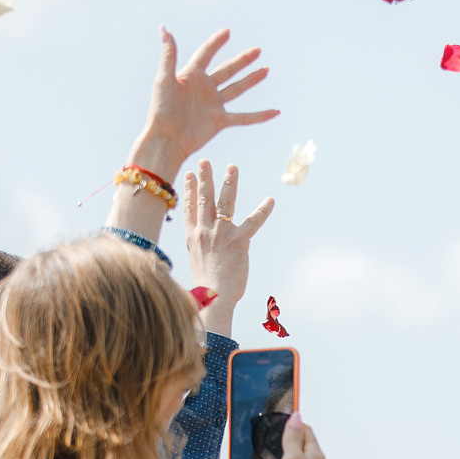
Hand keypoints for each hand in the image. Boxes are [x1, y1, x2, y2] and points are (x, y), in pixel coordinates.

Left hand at [129, 28, 277, 174]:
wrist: (167, 138)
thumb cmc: (161, 109)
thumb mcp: (164, 78)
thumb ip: (169, 55)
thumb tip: (164, 29)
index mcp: (191, 74)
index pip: (206, 53)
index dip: (216, 42)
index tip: (228, 32)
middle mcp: (205, 87)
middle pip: (228, 69)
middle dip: (242, 60)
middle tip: (257, 50)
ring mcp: (214, 104)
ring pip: (237, 89)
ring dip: (252, 79)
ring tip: (265, 70)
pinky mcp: (220, 121)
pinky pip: (244, 117)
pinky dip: (260, 115)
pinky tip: (275, 112)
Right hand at [183, 160, 273, 322]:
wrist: (213, 296)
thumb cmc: (207, 285)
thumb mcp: (197, 261)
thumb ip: (200, 248)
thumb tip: (203, 246)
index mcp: (192, 236)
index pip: (189, 208)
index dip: (189, 190)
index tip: (189, 175)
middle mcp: (204, 231)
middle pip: (203, 199)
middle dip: (205, 178)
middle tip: (205, 161)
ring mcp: (221, 234)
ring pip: (224, 203)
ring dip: (229, 183)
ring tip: (232, 168)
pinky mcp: (238, 241)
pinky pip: (253, 222)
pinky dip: (263, 210)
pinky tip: (270, 200)